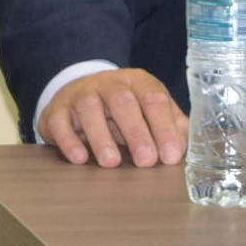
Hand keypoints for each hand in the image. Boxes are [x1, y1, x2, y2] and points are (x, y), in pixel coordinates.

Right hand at [39, 68, 186, 168]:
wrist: (79, 96)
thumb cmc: (124, 112)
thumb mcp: (150, 114)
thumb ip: (172, 127)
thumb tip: (188, 149)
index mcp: (138, 82)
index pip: (154, 99)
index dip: (164, 127)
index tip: (171, 156)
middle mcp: (108, 83)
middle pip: (123, 101)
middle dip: (136, 132)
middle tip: (146, 161)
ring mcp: (80, 93)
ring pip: (89, 108)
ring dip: (101, 136)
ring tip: (111, 163)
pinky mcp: (57, 110)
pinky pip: (60, 121)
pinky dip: (69, 140)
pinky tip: (80, 158)